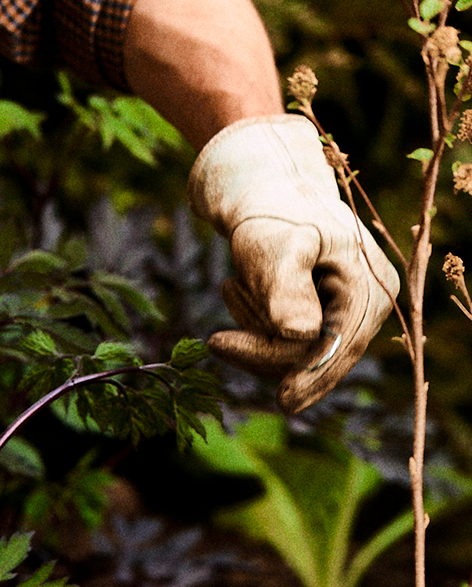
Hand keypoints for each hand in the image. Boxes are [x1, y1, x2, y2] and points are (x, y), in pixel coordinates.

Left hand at [188, 115, 398, 413]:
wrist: (264, 186)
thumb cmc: (270, 210)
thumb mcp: (276, 247)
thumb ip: (288, 290)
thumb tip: (302, 336)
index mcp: (370, 286)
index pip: (337, 346)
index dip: (310, 375)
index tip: (283, 400)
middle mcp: (370, 304)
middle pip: (318, 357)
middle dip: (265, 348)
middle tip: (216, 340)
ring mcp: (349, 312)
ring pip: (297, 355)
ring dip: (255, 330)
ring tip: (231, 286)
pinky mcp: (325, 316)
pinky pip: (288, 345)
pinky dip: (257, 326)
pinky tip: (237, 289)